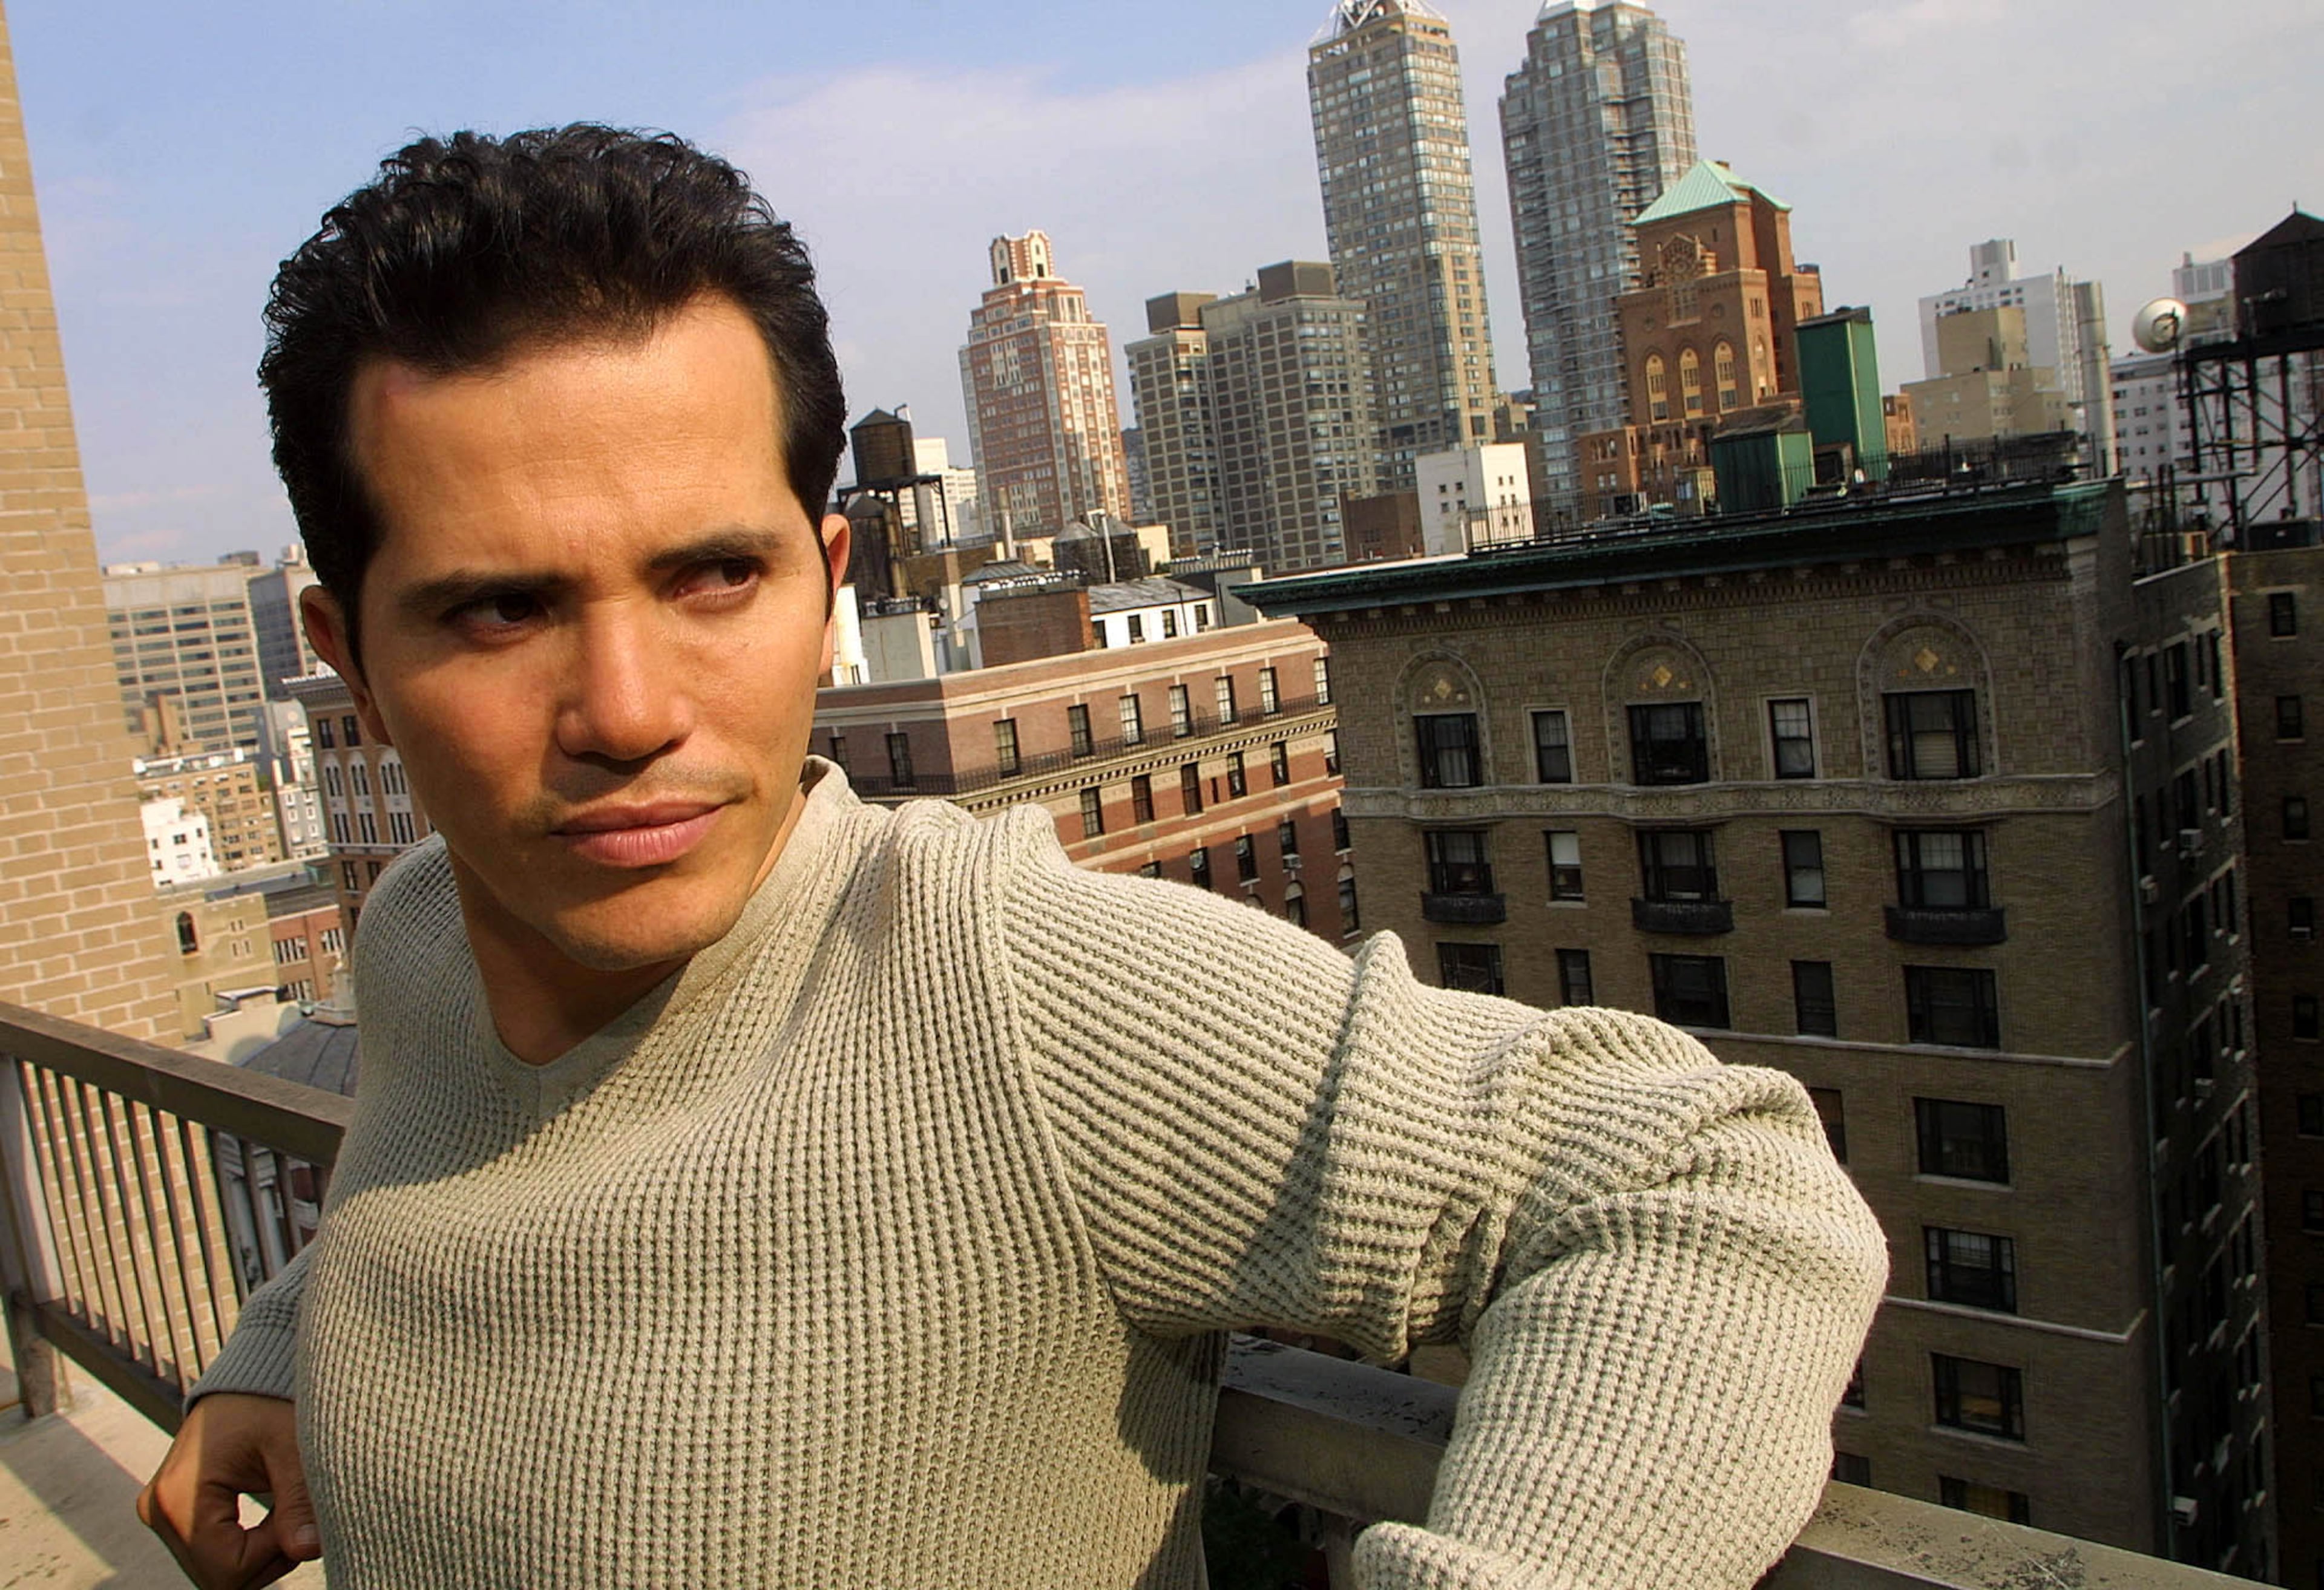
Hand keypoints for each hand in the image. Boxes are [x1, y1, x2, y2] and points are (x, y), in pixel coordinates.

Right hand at [137, 1393, 319, 1587]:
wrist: (248, 1381)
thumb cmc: (271, 1402)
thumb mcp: (291, 1446)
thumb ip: (299, 1501)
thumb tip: (308, 1551)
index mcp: (178, 1497)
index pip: (229, 1569)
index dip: (274, 1554)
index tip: (300, 1516)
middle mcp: (159, 1512)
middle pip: (220, 1577)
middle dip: (269, 1556)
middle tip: (298, 1512)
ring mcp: (162, 1516)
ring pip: (219, 1571)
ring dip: (262, 1551)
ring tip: (285, 1505)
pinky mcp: (175, 1516)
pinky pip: (216, 1553)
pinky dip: (251, 1545)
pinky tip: (272, 1514)